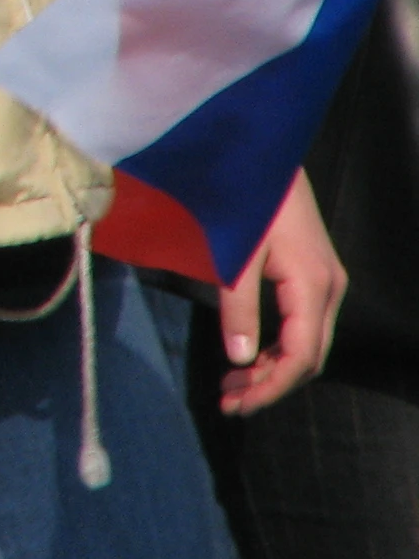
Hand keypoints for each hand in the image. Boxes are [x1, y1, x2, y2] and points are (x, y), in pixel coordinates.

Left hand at [220, 170, 344, 414]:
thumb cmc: (247, 199)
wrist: (263, 153)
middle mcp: (330, 289)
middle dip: (270, 384)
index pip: (301, 357)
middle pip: (308, 356)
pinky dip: (276, 345)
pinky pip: (302, 324)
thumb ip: (238, 307)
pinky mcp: (313, 274)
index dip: (270, 387)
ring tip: (232, 385)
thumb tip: (240, 360)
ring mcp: (326, 282)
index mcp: (314, 287)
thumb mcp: (236, 255)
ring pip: (306, 343)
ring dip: (271, 368)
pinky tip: (248, 354)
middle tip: (228, 400)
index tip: (236, 404)